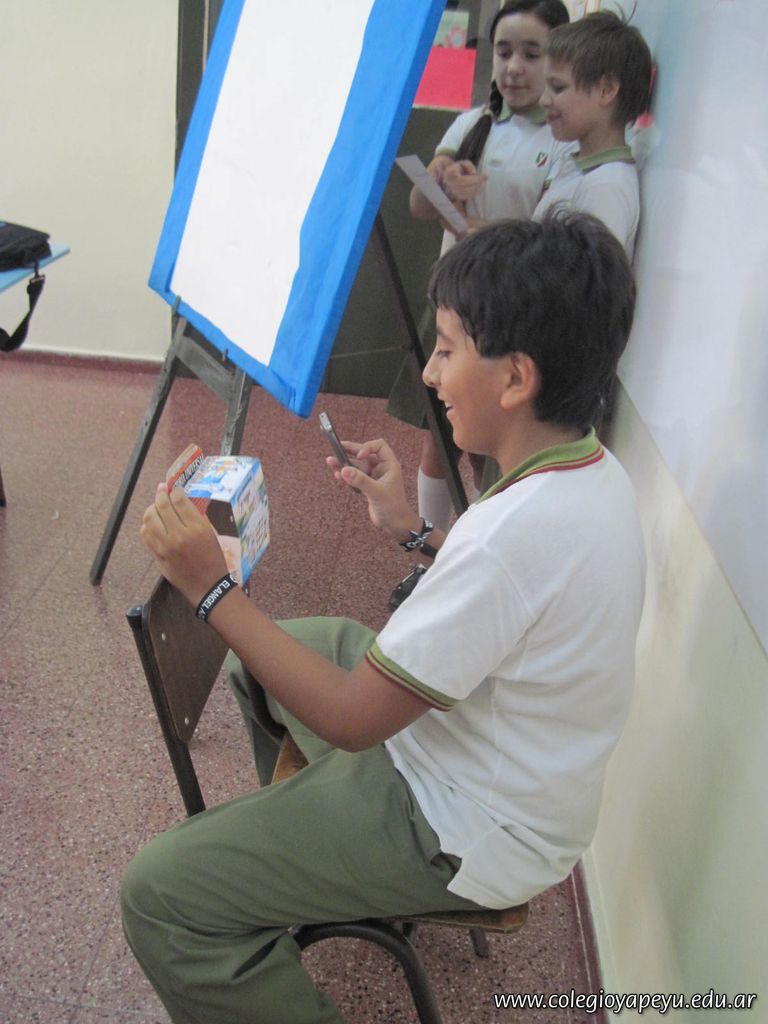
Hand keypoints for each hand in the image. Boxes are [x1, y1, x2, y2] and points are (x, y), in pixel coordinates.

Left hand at [140, 484, 228, 606]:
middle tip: (162, 489)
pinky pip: (145, 534)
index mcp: (197, 529)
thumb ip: (194, 517)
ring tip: (156, 506)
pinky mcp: (157, 556)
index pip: (180, 501)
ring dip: (151, 508)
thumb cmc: (213, 559)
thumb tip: (179, 500)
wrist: (207, 586)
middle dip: (161, 494)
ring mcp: (165, 547)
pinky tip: (152, 523)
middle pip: (162, 506)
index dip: (174, 491)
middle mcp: (180, 536)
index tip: (173, 488)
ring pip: (149, 518)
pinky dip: (146, 525)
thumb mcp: (210, 534)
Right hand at [326, 439, 419, 541]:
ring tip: (331, 461)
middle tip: (337, 448)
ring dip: (345, 464)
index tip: (359, 456)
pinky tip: (337, 475)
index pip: (379, 446)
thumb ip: (360, 481)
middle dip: (351, 451)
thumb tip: (344, 469)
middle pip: (364, 454)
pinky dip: (346, 476)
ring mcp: (373, 477)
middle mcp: (381, 469)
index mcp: (389, 465)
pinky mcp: (367, 486)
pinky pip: (355, 477)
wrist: (395, 524)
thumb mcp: (376, 493)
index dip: (368, 447)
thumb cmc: (393, 508)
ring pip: (357, 466)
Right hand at [442, 160, 487, 201]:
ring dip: (477, 189)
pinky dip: (475, 193)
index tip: (485, 175)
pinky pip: (467, 197)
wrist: (449, 176)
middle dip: (477, 184)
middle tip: (485, 179)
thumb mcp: (463, 163)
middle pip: (465, 187)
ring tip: (483, 183)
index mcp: (450, 174)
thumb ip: (469, 166)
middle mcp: (449, 184)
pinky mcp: (456, 197)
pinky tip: (480, 188)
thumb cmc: (458, 168)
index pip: (464, 179)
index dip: (475, 179)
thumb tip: (474, 173)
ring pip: (467, 193)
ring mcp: (452, 192)